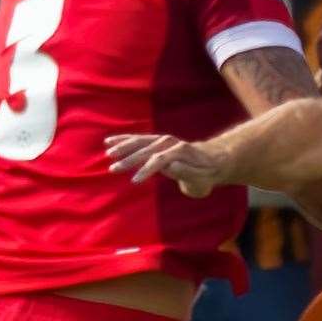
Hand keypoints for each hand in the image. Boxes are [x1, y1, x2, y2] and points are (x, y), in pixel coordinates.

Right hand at [105, 134, 226, 197]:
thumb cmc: (207, 174)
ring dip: (123, 147)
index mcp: (181, 152)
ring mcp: (163, 139)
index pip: (160, 160)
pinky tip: (109, 141)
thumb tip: (171, 165)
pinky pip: (138, 139)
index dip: (146, 170)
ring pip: (140, 141)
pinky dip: (124, 139)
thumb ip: (187, 172)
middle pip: (147, 149)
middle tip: (113, 169)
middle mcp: (170, 142)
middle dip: (130, 159)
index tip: (134, 181)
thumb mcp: (202, 179)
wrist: (213, 160)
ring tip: (108, 154)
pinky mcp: (157, 141)